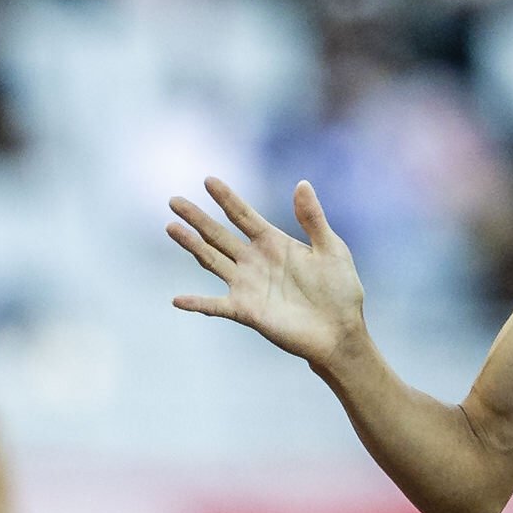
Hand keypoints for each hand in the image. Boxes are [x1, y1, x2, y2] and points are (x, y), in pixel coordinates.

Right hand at [165, 176, 370, 369]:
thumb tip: (302, 183)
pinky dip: (197, 304)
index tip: (208, 180)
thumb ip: (313, 219)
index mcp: (273, 242)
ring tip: (171, 227)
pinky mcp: (246, 311)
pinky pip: (216, 306)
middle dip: (197, 217)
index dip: (227, 198)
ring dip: (191, 245)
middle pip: (218, 234)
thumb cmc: (340, 290)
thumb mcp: (331, 249)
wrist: (341, 332)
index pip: (243, 215)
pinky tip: (178, 300)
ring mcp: (247, 286)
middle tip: (174, 200)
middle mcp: (254, 261)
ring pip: (212, 261)